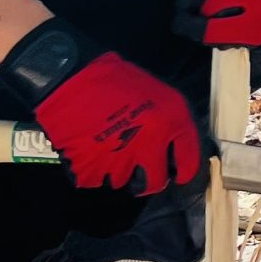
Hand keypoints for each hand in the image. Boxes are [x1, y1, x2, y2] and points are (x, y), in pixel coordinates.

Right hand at [32, 52, 201, 194]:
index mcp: (170, 121)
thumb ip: (169, 122)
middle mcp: (150, 145)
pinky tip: (89, 149)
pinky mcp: (90, 171)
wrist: (70, 78)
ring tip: (107, 148)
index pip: (189, 160)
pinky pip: (95, 180)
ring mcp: (119, 161)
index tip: (179, 173)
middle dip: (149, 178)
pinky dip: (92, 169)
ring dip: (117, 171)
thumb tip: (172, 147)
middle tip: (140, 168)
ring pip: (123, 182)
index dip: (185, 170)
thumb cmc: (113, 80)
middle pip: (156, 182)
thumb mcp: (155, 92)